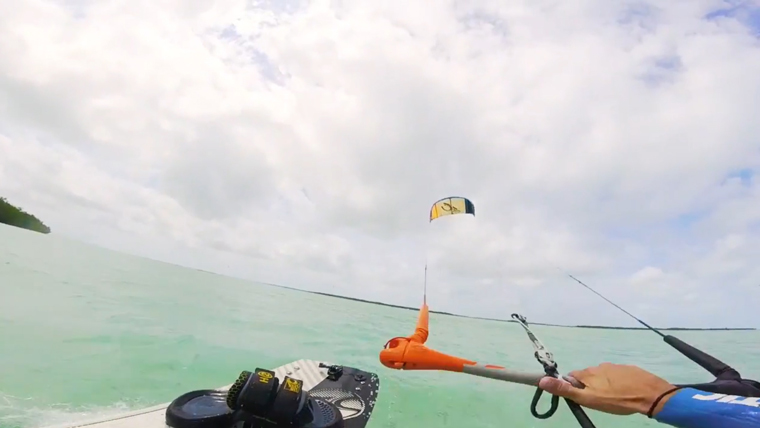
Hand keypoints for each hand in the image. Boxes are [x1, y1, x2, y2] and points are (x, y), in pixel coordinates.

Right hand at [538, 363, 678, 415]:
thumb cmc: (616, 400)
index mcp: (588, 373)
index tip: (581, 397)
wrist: (650, 395)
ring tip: (613, 398)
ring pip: (604, 376)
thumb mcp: (588, 399)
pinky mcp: (630, 369)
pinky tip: (625, 392)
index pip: (573, 377)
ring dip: (605, 384)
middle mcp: (600, 366)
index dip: (574, 387)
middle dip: (590, 386)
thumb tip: (542, 380)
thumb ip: (566, 390)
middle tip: (598, 400)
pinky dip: (618, 383)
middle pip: (589, 376)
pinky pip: (619, 375)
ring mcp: (616, 366)